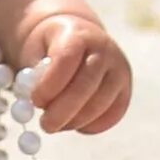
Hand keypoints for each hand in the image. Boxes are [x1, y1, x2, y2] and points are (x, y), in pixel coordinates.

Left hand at [20, 10, 130, 135]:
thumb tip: (36, 101)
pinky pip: (113, 115)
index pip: (66, 59)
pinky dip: (92, 126)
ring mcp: (119, 69)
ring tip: (56, 124)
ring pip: (100, 103)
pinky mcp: (125, 90)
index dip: (49, 84)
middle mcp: (104, 49)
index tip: (35, 100)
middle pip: (86, 85)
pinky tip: (74, 124)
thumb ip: (34, 73)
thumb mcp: (35, 50)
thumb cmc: (49, 48)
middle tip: (45, 125)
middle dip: (63, 110)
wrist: (77, 40)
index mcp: (78, 34)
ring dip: (75, 120)